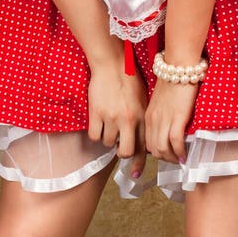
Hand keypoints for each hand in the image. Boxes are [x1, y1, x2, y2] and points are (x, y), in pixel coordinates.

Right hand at [87, 59, 147, 177]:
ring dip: (107, 137)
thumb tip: (140, 138)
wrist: (112, 63)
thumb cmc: (128, 78)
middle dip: (121, 153)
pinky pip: (95, 136)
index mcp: (142, 116)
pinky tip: (98, 123)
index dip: (138, 163)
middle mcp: (129, 120)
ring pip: (108, 143)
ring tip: (108, 124)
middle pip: (125, 152)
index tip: (135, 174)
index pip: (143, 146)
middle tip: (118, 145)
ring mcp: (112, 117)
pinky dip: (96, 132)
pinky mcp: (97, 113)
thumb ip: (142, 118)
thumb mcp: (143, 98)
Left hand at [145, 79, 197, 162]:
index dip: (156, 154)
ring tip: (180, 159)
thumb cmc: (172, 81)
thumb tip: (168, 128)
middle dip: (165, 159)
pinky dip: (180, 152)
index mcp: (148, 116)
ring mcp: (164, 119)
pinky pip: (175, 142)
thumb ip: (161, 115)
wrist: (178, 66)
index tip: (166, 156)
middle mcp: (153, 120)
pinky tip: (185, 155)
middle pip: (153, 149)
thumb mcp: (160, 101)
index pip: (147, 143)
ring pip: (163, 149)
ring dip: (172, 158)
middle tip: (175, 160)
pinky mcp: (176, 118)